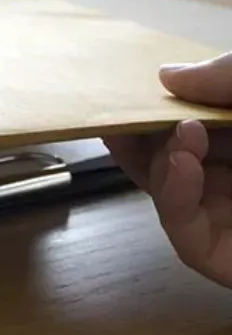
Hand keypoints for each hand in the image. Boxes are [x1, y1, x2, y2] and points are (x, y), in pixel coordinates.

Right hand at [103, 51, 231, 286]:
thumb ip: (226, 76)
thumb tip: (165, 74)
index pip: (179, 122)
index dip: (147, 105)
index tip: (115, 86)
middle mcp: (229, 178)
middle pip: (161, 157)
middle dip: (138, 133)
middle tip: (122, 109)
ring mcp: (228, 220)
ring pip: (164, 194)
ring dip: (158, 162)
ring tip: (181, 135)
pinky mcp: (226, 260)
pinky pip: (184, 235)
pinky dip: (173, 198)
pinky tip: (183, 164)